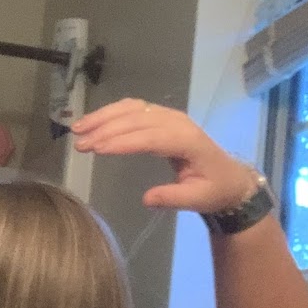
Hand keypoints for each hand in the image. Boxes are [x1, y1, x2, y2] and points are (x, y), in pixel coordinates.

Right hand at [72, 101, 263, 215]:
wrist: (229, 177)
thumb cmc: (213, 189)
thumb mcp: (198, 199)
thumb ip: (173, 198)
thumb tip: (146, 199)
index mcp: (187, 140)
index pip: (151, 137)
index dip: (123, 141)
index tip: (97, 149)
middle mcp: (177, 122)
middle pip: (137, 118)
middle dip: (105, 129)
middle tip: (79, 143)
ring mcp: (169, 115)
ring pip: (132, 108)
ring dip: (103, 116)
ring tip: (78, 129)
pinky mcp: (161, 116)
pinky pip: (134, 108)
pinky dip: (111, 112)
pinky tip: (94, 122)